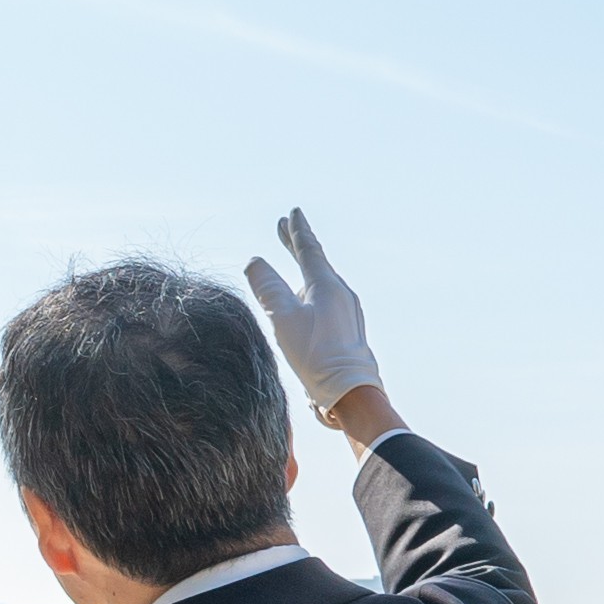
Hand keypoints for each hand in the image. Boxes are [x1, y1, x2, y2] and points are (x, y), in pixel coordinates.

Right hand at [244, 209, 384, 424]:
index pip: (308, 249)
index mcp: (326, 285)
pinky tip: (306, 304)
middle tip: (286, 228)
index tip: (293, 213)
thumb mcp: (283, 317)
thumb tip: (254, 262)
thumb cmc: (315, 353)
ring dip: (305, 270)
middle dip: (299, 245)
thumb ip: (267, 287)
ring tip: (293, 266)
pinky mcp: (348, 329)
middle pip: (316, 262)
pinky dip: (312, 291)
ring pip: (322, 282)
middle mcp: (341, 293)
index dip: (297, 231)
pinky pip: (327, 300)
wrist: (349, 390)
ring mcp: (348, 311)